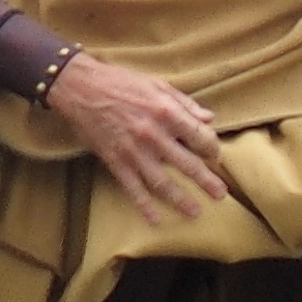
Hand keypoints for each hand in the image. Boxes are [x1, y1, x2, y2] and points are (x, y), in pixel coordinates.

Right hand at [42, 52, 227, 217]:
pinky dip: (144, 205)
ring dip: (181, 199)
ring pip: (163, 182)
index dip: (212, 148)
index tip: (214, 155)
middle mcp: (154, 134)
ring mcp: (134, 151)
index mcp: (167, 112)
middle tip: (220, 194)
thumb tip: (209, 118)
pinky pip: (133, 188)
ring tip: (195, 212)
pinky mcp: (115, 161)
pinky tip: (155, 219)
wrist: (80, 87)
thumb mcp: (157, 84)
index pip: (200, 137)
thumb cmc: (120, 82)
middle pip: (187, 164)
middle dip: (207, 181)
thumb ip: (185, 103)